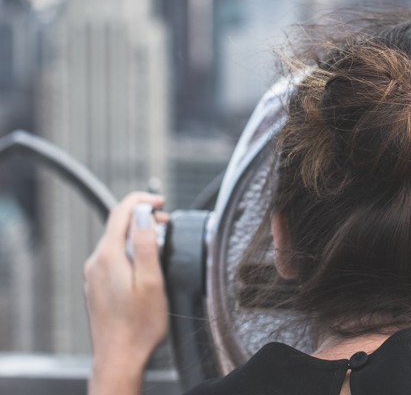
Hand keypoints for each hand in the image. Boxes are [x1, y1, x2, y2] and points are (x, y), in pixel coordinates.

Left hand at [84, 192, 169, 394]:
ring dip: (138, 235)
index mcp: (108, 257)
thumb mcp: (152, 280)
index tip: (161, 203)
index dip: (142, 200)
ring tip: (160, 245)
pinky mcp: (97, 287)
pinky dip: (130, 251)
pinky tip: (145, 265)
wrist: (119, 359)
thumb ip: (145, 244)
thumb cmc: (138, 326)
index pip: (121, 211)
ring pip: (116, 241)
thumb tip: (143, 215)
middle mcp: (96, 263)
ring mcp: (94, 276)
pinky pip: (113, 257)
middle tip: (167, 225)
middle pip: (118, 225)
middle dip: (144, 218)